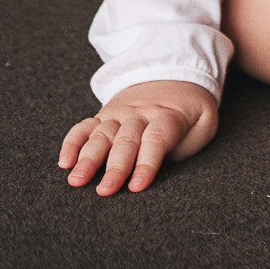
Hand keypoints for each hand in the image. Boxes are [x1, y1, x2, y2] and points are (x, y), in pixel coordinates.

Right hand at [58, 79, 218, 194]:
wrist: (174, 77)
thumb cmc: (190, 112)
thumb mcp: (204, 122)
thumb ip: (188, 144)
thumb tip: (162, 165)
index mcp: (167, 116)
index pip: (156, 140)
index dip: (146, 164)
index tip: (136, 186)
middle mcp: (139, 114)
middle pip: (126, 140)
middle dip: (115, 167)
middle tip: (104, 192)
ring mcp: (118, 113)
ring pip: (101, 134)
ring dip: (88, 158)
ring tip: (76, 180)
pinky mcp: (103, 116)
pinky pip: (84, 127)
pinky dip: (72, 142)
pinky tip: (64, 162)